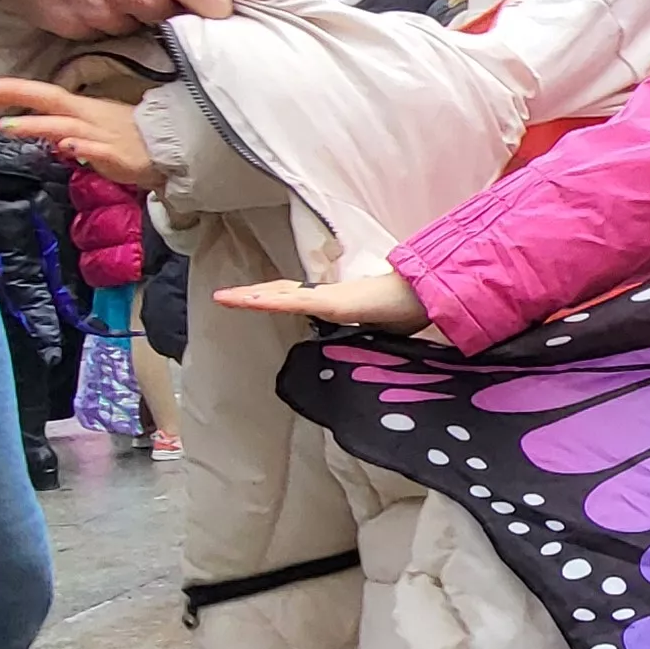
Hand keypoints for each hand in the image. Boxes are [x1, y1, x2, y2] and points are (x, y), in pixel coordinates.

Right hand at [0, 0, 231, 38]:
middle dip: (159, 7)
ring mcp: (104, 16)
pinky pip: (98, 34)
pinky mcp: (74, 29)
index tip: (207, 8)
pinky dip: (91, 20)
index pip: (214, 4)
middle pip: (171, 20)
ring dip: (122, 15)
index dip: (214, 8)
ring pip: (132, 29)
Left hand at [0, 77, 159, 188]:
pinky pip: (97, 150)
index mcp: (81, 108)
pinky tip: (65, 147)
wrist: (174, 150)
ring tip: (2, 127)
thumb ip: (65, 128)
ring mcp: (102, 135)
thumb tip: (38, 131)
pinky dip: (81, 148)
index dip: (10, 89)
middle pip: (47, 99)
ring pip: (64, 126)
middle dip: (12, 95)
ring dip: (34, 125)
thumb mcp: (94, 129)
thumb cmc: (131, 138)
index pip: (41, 94)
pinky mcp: (118, 155)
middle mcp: (88, 116)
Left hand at [215, 272, 430, 332]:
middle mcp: (327, 295)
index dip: (277, 297)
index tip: (258, 299)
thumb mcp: (381, 333)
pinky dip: (266, 301)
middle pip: (283, 293)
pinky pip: (291, 302)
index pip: (300, 298)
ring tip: (224, 297)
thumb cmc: (408, 311)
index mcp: (338, 302)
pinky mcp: (329, 302)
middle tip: (228, 297)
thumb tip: (366, 355)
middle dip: (256, 294)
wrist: (425, 297)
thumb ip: (367, 339)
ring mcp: (326, 296)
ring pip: (280, 295)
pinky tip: (246, 301)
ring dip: (251, 296)